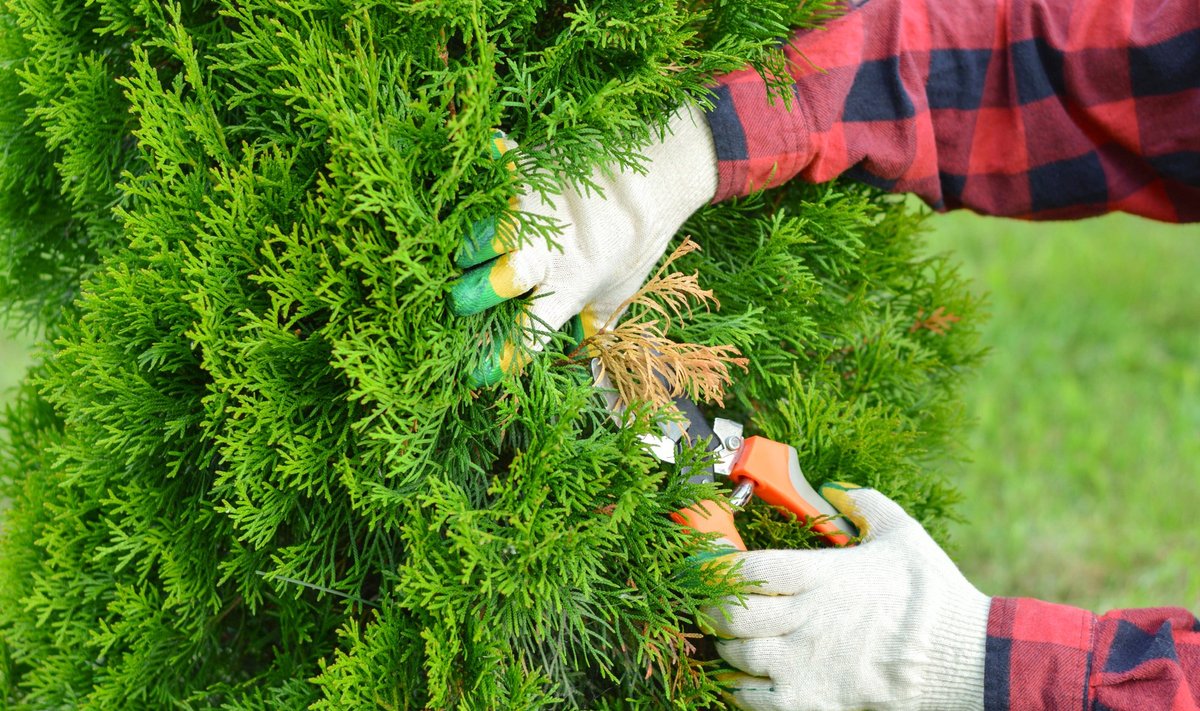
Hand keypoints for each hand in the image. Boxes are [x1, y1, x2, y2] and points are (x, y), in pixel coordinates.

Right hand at [449, 103, 717, 385]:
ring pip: (482, 234)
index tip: (478, 372)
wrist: (653, 179)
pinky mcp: (525, 170)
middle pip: (494, 283)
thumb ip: (598, 338)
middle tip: (463, 301)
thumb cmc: (635, 245)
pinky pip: (490, 175)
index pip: (528, 333)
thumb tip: (605, 396)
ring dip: (470, 248)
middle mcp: (548, 252)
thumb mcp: (619, 297)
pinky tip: (471, 188)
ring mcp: (534, 210)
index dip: (499, 357)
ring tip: (466, 254)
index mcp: (570, 288)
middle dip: (470, 298)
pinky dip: (480, 181)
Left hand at [705, 484, 991, 710]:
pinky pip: (751, 699)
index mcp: (822, 575)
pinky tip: (743, 678)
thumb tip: (839, 490)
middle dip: (712, 607)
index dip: (718, 565)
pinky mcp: (810, 703)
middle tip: (710, 604)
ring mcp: (804, 665)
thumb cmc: (935, 597)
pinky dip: (738, 688)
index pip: (748, 568)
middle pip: (731, 613)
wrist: (969, 660)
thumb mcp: (903, 534)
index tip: (707, 564)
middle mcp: (805, 619)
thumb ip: (865, 505)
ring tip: (732, 640)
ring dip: (726, 647)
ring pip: (736, 656)